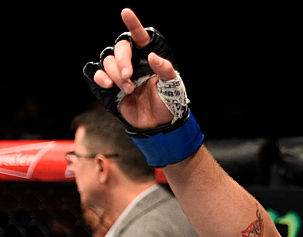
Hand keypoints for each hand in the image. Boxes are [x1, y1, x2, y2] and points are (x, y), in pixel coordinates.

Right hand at [87, 8, 178, 130]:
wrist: (158, 124)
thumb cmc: (168, 102)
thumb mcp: (172, 87)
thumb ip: (165, 70)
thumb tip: (152, 56)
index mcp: (147, 57)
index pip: (139, 37)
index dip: (133, 24)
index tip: (126, 12)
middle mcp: (132, 61)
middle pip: (119, 48)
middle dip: (122, 60)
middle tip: (129, 75)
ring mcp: (118, 73)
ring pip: (107, 61)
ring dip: (116, 74)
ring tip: (129, 89)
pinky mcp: (108, 85)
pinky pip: (96, 73)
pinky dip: (100, 76)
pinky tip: (108, 84)